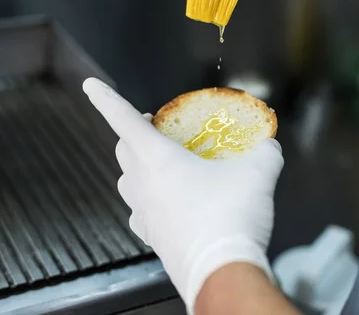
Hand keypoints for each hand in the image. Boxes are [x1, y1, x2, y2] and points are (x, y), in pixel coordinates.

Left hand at [82, 78, 283, 312]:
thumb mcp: (258, 174)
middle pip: (123, 149)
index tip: (90, 86)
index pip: (123, 119)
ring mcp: (144, 213)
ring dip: (139, 166)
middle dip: (134, 132)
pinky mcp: (152, 237)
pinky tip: (169, 204)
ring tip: (164, 165)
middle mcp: (142, 184)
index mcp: (158, 159)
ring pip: (127, 181)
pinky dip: (149, 200)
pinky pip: (140, 211)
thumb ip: (265, 152)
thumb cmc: (230, 219)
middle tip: (157, 127)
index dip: (105, 98)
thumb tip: (268, 146)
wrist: (221, 272)